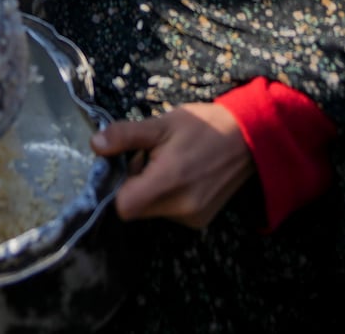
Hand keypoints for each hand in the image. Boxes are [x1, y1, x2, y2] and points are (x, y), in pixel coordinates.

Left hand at [91, 102, 254, 228]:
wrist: (249, 138)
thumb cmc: (203, 126)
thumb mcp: (161, 124)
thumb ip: (125, 135)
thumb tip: (95, 145)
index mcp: (169, 182)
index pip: (123, 207)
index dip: (115, 188)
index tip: (122, 167)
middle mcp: (181, 208)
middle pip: (135, 210)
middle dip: (133, 186)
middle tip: (148, 159)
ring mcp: (193, 218)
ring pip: (151, 211)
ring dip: (150, 191)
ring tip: (168, 164)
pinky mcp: (200, 221)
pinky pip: (169, 213)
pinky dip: (167, 197)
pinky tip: (181, 176)